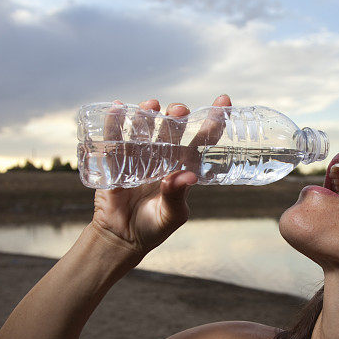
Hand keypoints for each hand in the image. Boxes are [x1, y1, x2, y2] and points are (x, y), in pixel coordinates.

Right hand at [89, 94, 231, 255]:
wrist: (121, 237)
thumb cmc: (153, 227)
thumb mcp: (170, 215)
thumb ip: (177, 196)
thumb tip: (187, 176)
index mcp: (182, 167)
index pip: (201, 140)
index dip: (212, 120)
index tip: (223, 100)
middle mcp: (162, 157)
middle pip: (171, 129)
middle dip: (176, 115)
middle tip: (179, 110)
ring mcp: (139, 156)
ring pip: (145, 128)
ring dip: (147, 114)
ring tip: (151, 105)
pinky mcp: (116, 161)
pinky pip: (115, 138)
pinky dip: (115, 123)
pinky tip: (116, 107)